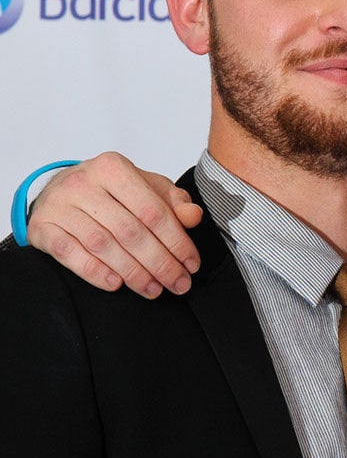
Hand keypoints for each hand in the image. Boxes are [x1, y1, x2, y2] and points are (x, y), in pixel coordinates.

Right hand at [24, 152, 203, 296]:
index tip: (191, 264)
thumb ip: (173, 202)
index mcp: (113, 167)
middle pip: (130, 231)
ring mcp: (58, 205)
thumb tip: (193, 216)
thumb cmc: (110, 192)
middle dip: (160, 263)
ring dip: (132, 273)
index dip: (177, 242)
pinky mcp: (41, 226)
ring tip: (153, 289)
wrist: (59, 190)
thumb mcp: (146, 188)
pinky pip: (69, 253)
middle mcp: (83, 182)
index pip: (153, 211)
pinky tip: (115, 283)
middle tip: (178, 284)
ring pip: (102, 245)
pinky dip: (94, 271)